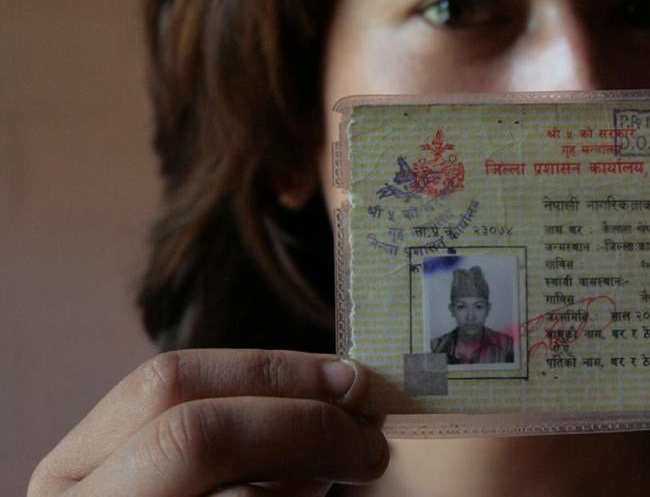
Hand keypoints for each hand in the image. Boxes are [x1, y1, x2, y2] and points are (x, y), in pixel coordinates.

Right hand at [29, 350, 388, 495]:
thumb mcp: (191, 480)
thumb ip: (239, 438)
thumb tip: (338, 398)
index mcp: (77, 471)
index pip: (167, 384)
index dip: (271, 371)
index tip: (350, 380)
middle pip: (196, 433)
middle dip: (302, 423)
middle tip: (370, 442)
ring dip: (310, 478)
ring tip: (346, 481)